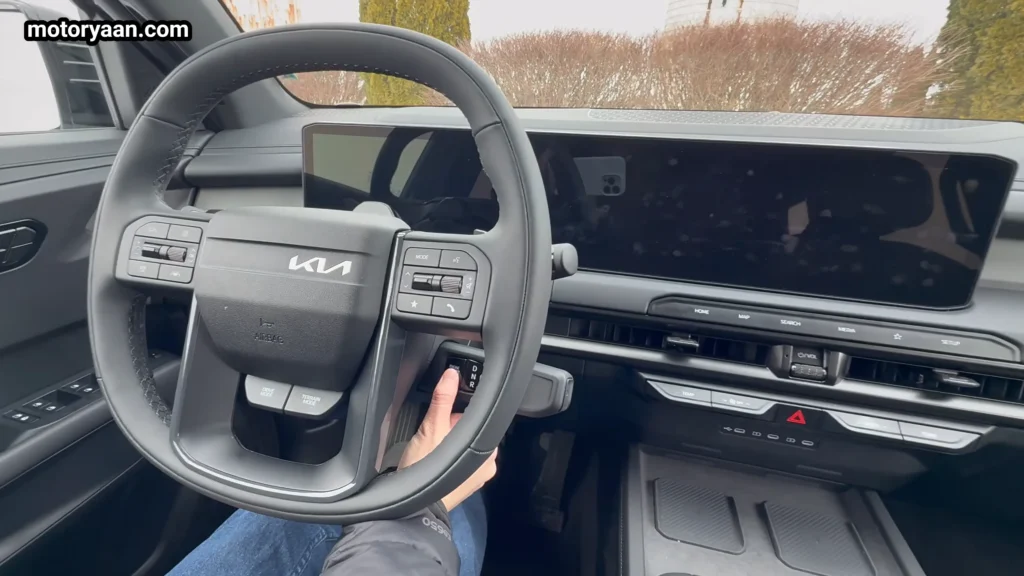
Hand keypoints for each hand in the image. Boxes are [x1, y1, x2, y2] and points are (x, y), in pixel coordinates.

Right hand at [399, 368, 497, 511]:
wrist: (414, 508)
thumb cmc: (426, 471)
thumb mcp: (432, 427)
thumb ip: (443, 399)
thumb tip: (451, 375)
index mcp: (488, 449)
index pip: (479, 418)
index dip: (457, 416)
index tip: (443, 422)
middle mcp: (487, 464)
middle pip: (469, 433)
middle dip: (450, 431)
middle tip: (433, 440)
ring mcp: (477, 477)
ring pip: (462, 448)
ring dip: (447, 446)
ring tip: (431, 453)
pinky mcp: (465, 486)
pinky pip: (458, 464)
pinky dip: (447, 461)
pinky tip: (433, 464)